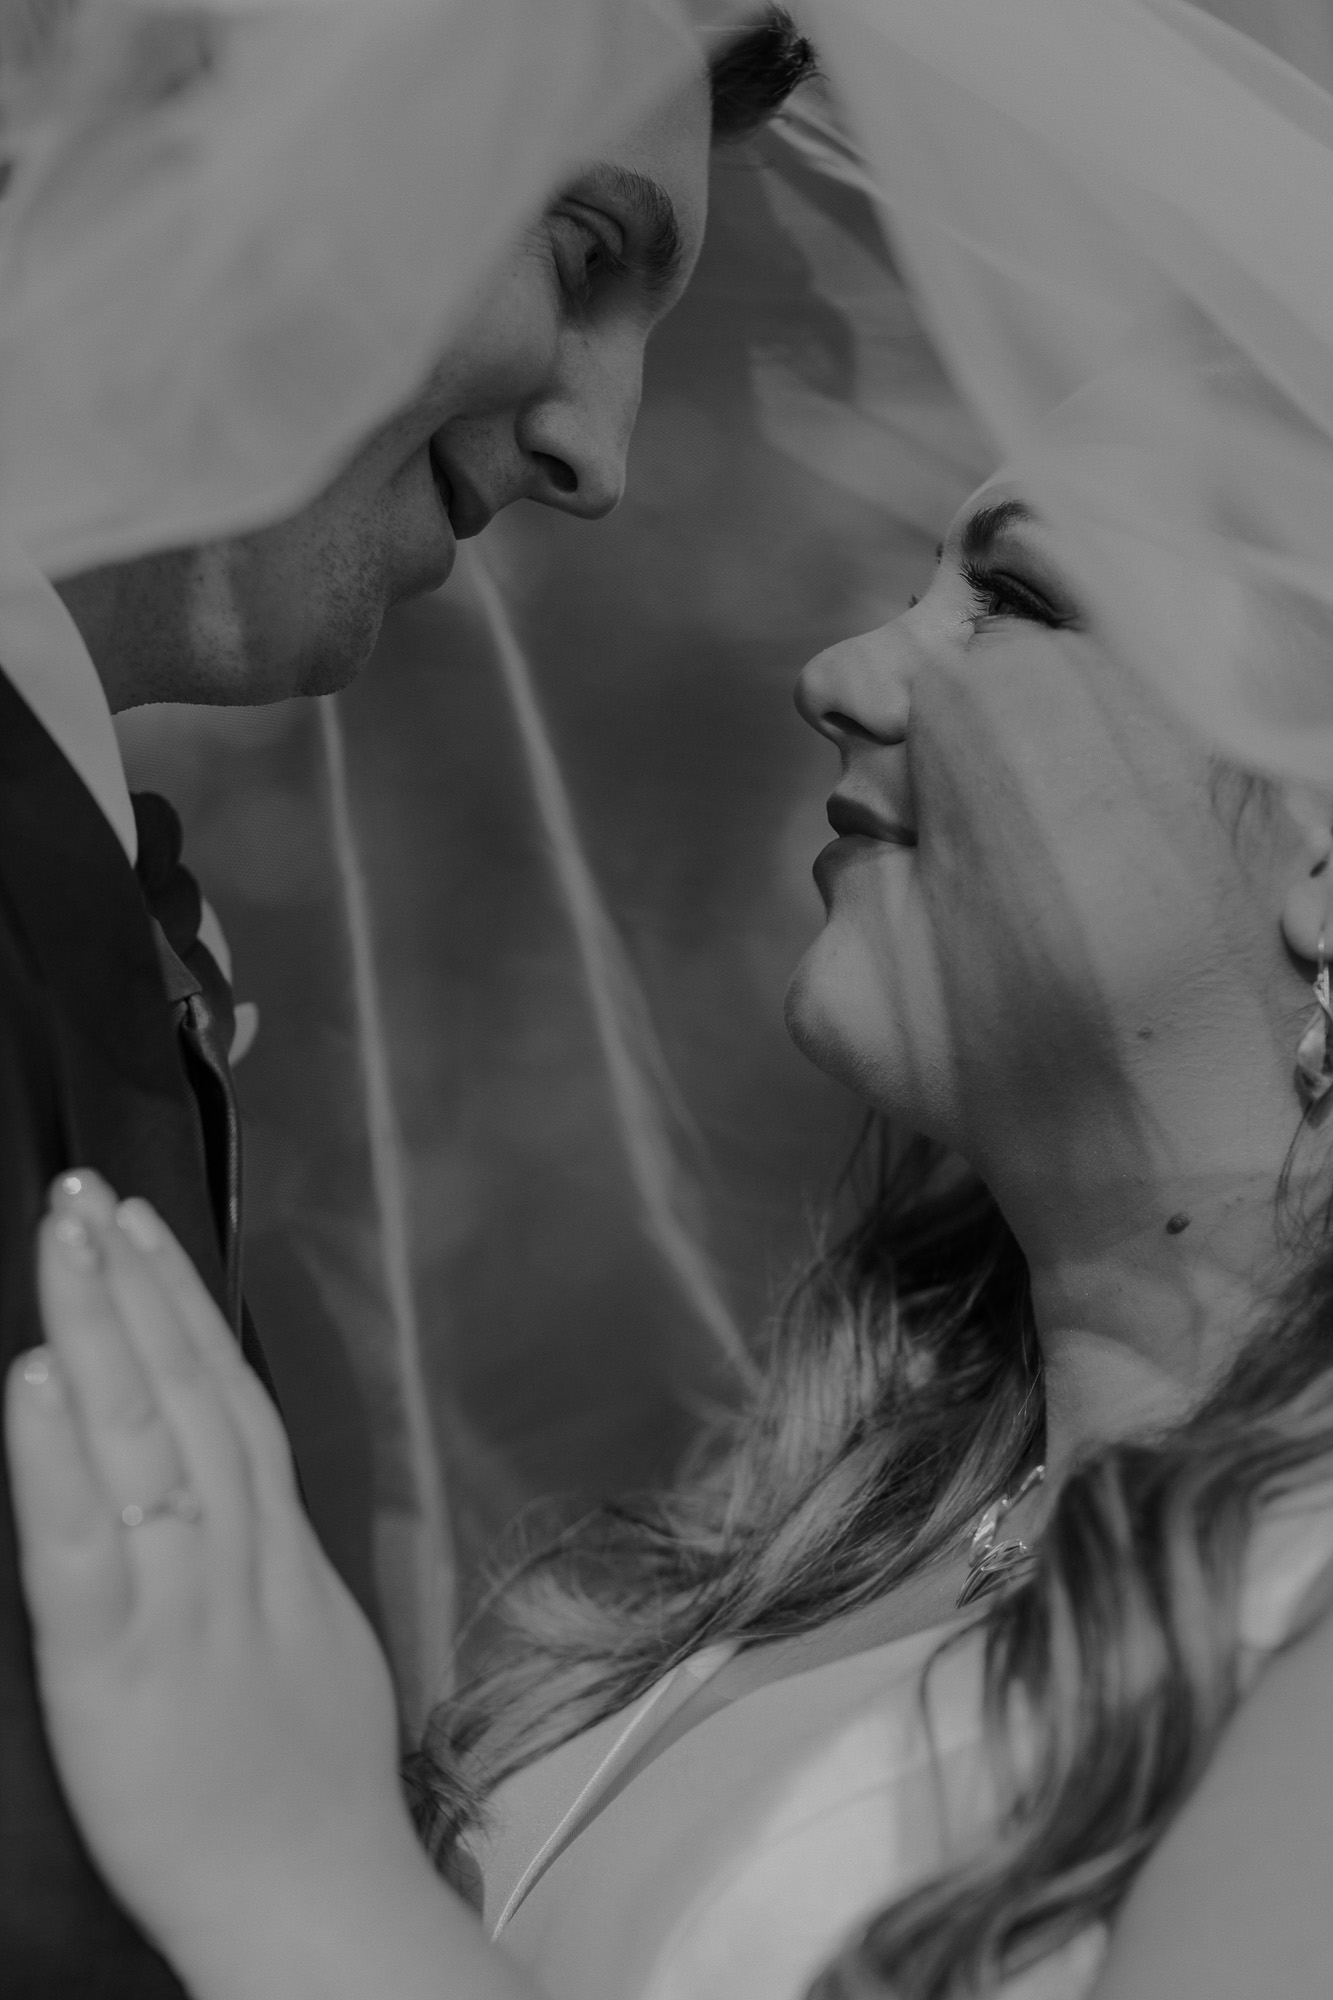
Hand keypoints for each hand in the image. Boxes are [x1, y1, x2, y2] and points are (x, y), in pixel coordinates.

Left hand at [5, 1173, 417, 1989]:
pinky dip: (55, 1461)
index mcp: (278, 1547)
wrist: (317, 1903)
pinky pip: (80, 1551)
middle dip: (132, 1284)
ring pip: (141, 1441)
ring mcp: (177, 1604)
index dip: (183, 1304)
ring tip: (63, 1243)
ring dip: (100, 1331)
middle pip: (183, 1393)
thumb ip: (275, 1555)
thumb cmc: (314, 1784)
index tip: (143, 1224)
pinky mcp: (113, 1671)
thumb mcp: (319, 1637)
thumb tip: (245, 1485)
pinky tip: (33, 1382)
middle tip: (87, 1191)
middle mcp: (231, 1553)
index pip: (229, 1395)